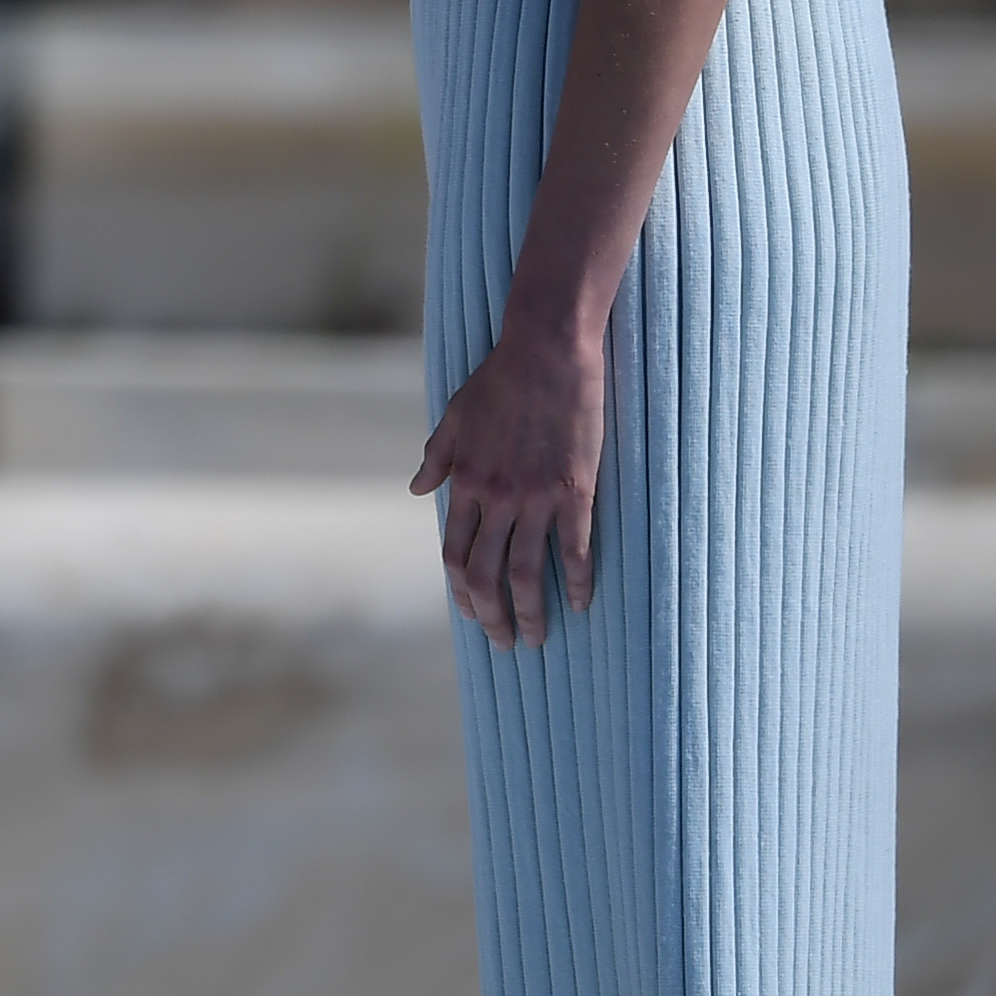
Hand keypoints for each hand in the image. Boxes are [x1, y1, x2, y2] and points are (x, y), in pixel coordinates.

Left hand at [411, 325, 606, 646]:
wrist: (546, 352)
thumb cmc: (499, 380)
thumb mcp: (454, 416)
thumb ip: (437, 457)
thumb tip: (416, 489)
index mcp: (465, 481)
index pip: (454, 552)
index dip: (461, 591)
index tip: (471, 614)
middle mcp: (495, 497)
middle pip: (485, 574)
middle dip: (492, 616)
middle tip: (505, 643)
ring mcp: (535, 497)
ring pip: (526, 572)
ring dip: (531, 613)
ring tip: (537, 638)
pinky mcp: (574, 492)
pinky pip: (574, 551)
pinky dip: (575, 583)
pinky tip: (579, 605)